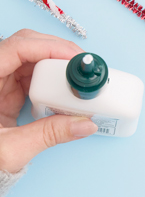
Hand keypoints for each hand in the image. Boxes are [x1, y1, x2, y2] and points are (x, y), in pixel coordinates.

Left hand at [0, 30, 97, 172]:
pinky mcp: (5, 92)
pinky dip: (51, 80)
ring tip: (78, 78)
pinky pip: (31, 76)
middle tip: (82, 66)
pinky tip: (65, 90)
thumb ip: (48, 135)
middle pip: (25, 47)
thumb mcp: (11, 149)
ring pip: (30, 60)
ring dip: (56, 66)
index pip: (16, 48)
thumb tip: (85, 124)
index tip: (74, 58)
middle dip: (56, 51)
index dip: (48, 47)